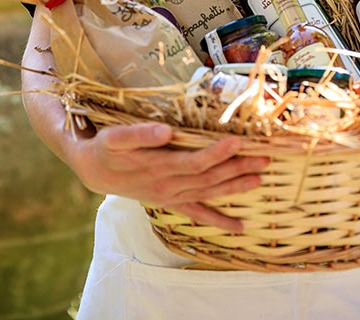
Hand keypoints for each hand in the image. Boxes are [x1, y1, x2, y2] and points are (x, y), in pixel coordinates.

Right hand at [68, 121, 269, 232]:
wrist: (94, 170)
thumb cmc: (107, 148)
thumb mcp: (116, 137)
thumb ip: (140, 135)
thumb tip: (166, 132)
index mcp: (159, 167)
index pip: (195, 161)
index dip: (217, 153)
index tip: (239, 141)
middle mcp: (169, 185)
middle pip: (209, 177)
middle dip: (237, 167)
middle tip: (264, 158)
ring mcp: (172, 196)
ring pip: (209, 193)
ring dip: (235, 187)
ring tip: (260, 179)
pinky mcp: (171, 201)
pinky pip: (198, 214)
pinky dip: (219, 221)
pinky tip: (239, 228)